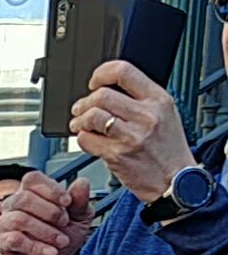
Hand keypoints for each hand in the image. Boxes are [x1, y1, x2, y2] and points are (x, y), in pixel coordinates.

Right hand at [0, 169, 90, 254]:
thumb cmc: (63, 235)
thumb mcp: (79, 218)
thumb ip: (80, 201)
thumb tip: (82, 182)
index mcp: (32, 193)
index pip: (32, 179)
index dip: (50, 189)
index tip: (67, 202)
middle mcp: (14, 205)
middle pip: (24, 198)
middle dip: (50, 212)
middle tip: (64, 223)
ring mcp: (6, 223)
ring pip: (19, 219)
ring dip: (45, 231)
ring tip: (61, 242)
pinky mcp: (3, 242)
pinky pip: (15, 240)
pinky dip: (37, 247)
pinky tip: (51, 252)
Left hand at [70, 58, 191, 203]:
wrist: (175, 182)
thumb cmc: (169, 149)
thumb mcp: (165, 114)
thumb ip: (141, 98)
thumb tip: (108, 88)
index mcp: (158, 100)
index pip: (124, 72)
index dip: (102, 73)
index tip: (94, 82)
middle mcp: (146, 116)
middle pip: (102, 95)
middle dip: (86, 101)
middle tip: (81, 108)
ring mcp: (131, 137)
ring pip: (92, 116)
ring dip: (80, 119)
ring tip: (80, 123)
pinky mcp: (117, 156)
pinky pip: (87, 140)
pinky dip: (82, 138)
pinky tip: (88, 140)